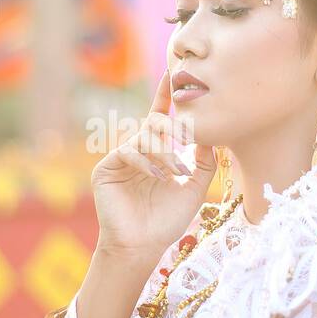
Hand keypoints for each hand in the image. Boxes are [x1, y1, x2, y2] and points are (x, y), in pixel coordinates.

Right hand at [91, 70, 216, 262]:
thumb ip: (203, 161)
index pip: (161, 117)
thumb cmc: (167, 221)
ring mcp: (121, 158)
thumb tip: (210, 133)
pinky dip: (145, 161)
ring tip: (175, 173)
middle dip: (173, 132)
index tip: (173, 71)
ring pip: (144, 136)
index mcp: (157, 152)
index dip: (165, 94)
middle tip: (186, 148)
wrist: (143, 246)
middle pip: (155, 123)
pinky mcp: (107, 168)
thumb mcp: (195, 188)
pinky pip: (128, 150)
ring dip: (164, 152)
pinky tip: (157, 176)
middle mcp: (138, 151)